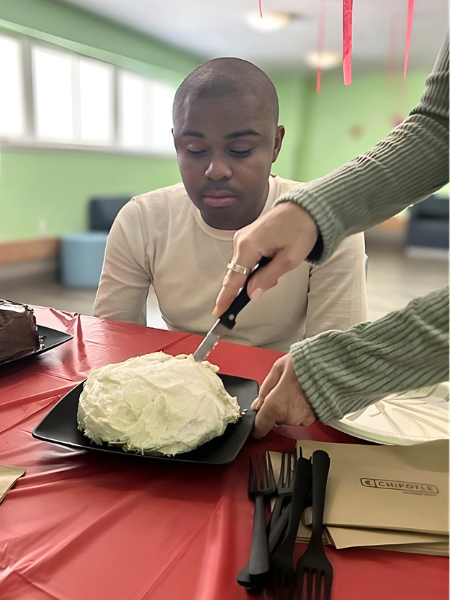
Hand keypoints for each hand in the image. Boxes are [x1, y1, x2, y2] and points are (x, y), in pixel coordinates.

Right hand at [213, 202, 317, 316]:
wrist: (305, 208)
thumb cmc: (300, 229)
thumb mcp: (289, 259)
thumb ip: (268, 278)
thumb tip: (251, 294)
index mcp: (249, 246)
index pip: (233, 279)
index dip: (226, 298)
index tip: (218, 312)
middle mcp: (241, 242)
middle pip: (236, 274)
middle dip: (246, 287)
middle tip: (267, 286)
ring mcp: (243, 238)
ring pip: (242, 267)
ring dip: (255, 276)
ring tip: (279, 268)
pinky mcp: (248, 237)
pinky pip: (246, 258)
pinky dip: (255, 266)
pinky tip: (272, 263)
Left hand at [251, 354, 316, 438]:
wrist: (334, 365)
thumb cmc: (307, 363)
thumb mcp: (278, 368)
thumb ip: (265, 388)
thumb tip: (258, 402)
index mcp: (276, 405)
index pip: (260, 426)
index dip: (256, 425)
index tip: (255, 423)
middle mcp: (290, 416)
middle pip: (276, 419)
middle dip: (276, 407)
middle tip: (283, 390)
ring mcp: (305, 419)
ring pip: (290, 417)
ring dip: (290, 407)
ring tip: (298, 388)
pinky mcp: (317, 418)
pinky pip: (303, 415)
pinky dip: (303, 407)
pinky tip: (307, 393)